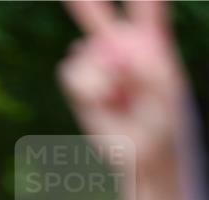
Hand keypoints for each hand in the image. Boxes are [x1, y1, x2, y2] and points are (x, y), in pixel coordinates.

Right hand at [59, 0, 189, 172]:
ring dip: (99, 76)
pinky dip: (87, 89)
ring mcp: (96, 60)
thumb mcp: (165, 89)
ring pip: (84, 51)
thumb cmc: (161, 119)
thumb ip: (145, 67)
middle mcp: (120, 43)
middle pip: (101, 13)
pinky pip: (72, 71)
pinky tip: (103, 101)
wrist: (141, 149)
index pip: (147, 4)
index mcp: (150, 37)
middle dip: (85, 3)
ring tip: (117, 97)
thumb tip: (113, 58)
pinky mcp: (78, 81)